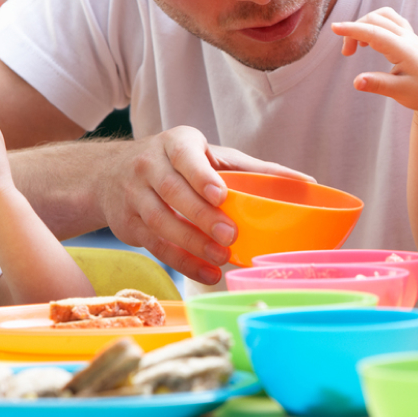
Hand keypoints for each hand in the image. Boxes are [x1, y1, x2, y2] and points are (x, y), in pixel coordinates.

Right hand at [94, 126, 313, 284]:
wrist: (110, 173)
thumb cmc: (179, 163)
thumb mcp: (211, 155)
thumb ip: (254, 169)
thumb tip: (307, 182)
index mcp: (175, 144)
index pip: (185, 157)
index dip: (201, 175)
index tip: (221, 194)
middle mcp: (148, 166)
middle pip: (174, 193)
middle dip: (202, 216)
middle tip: (230, 235)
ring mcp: (133, 196)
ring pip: (162, 222)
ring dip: (192, 244)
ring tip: (221, 258)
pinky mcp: (128, 224)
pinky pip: (155, 245)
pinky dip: (182, 262)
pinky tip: (206, 272)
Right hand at [332, 8, 417, 118]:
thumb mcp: (400, 92)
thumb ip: (377, 84)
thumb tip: (356, 82)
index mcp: (404, 49)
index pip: (374, 32)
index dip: (352, 29)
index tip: (333, 27)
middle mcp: (407, 38)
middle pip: (375, 19)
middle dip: (355, 30)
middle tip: (347, 54)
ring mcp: (410, 36)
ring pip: (383, 15)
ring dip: (366, 24)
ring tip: (358, 46)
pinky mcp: (410, 38)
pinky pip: (391, 20)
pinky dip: (376, 23)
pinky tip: (371, 41)